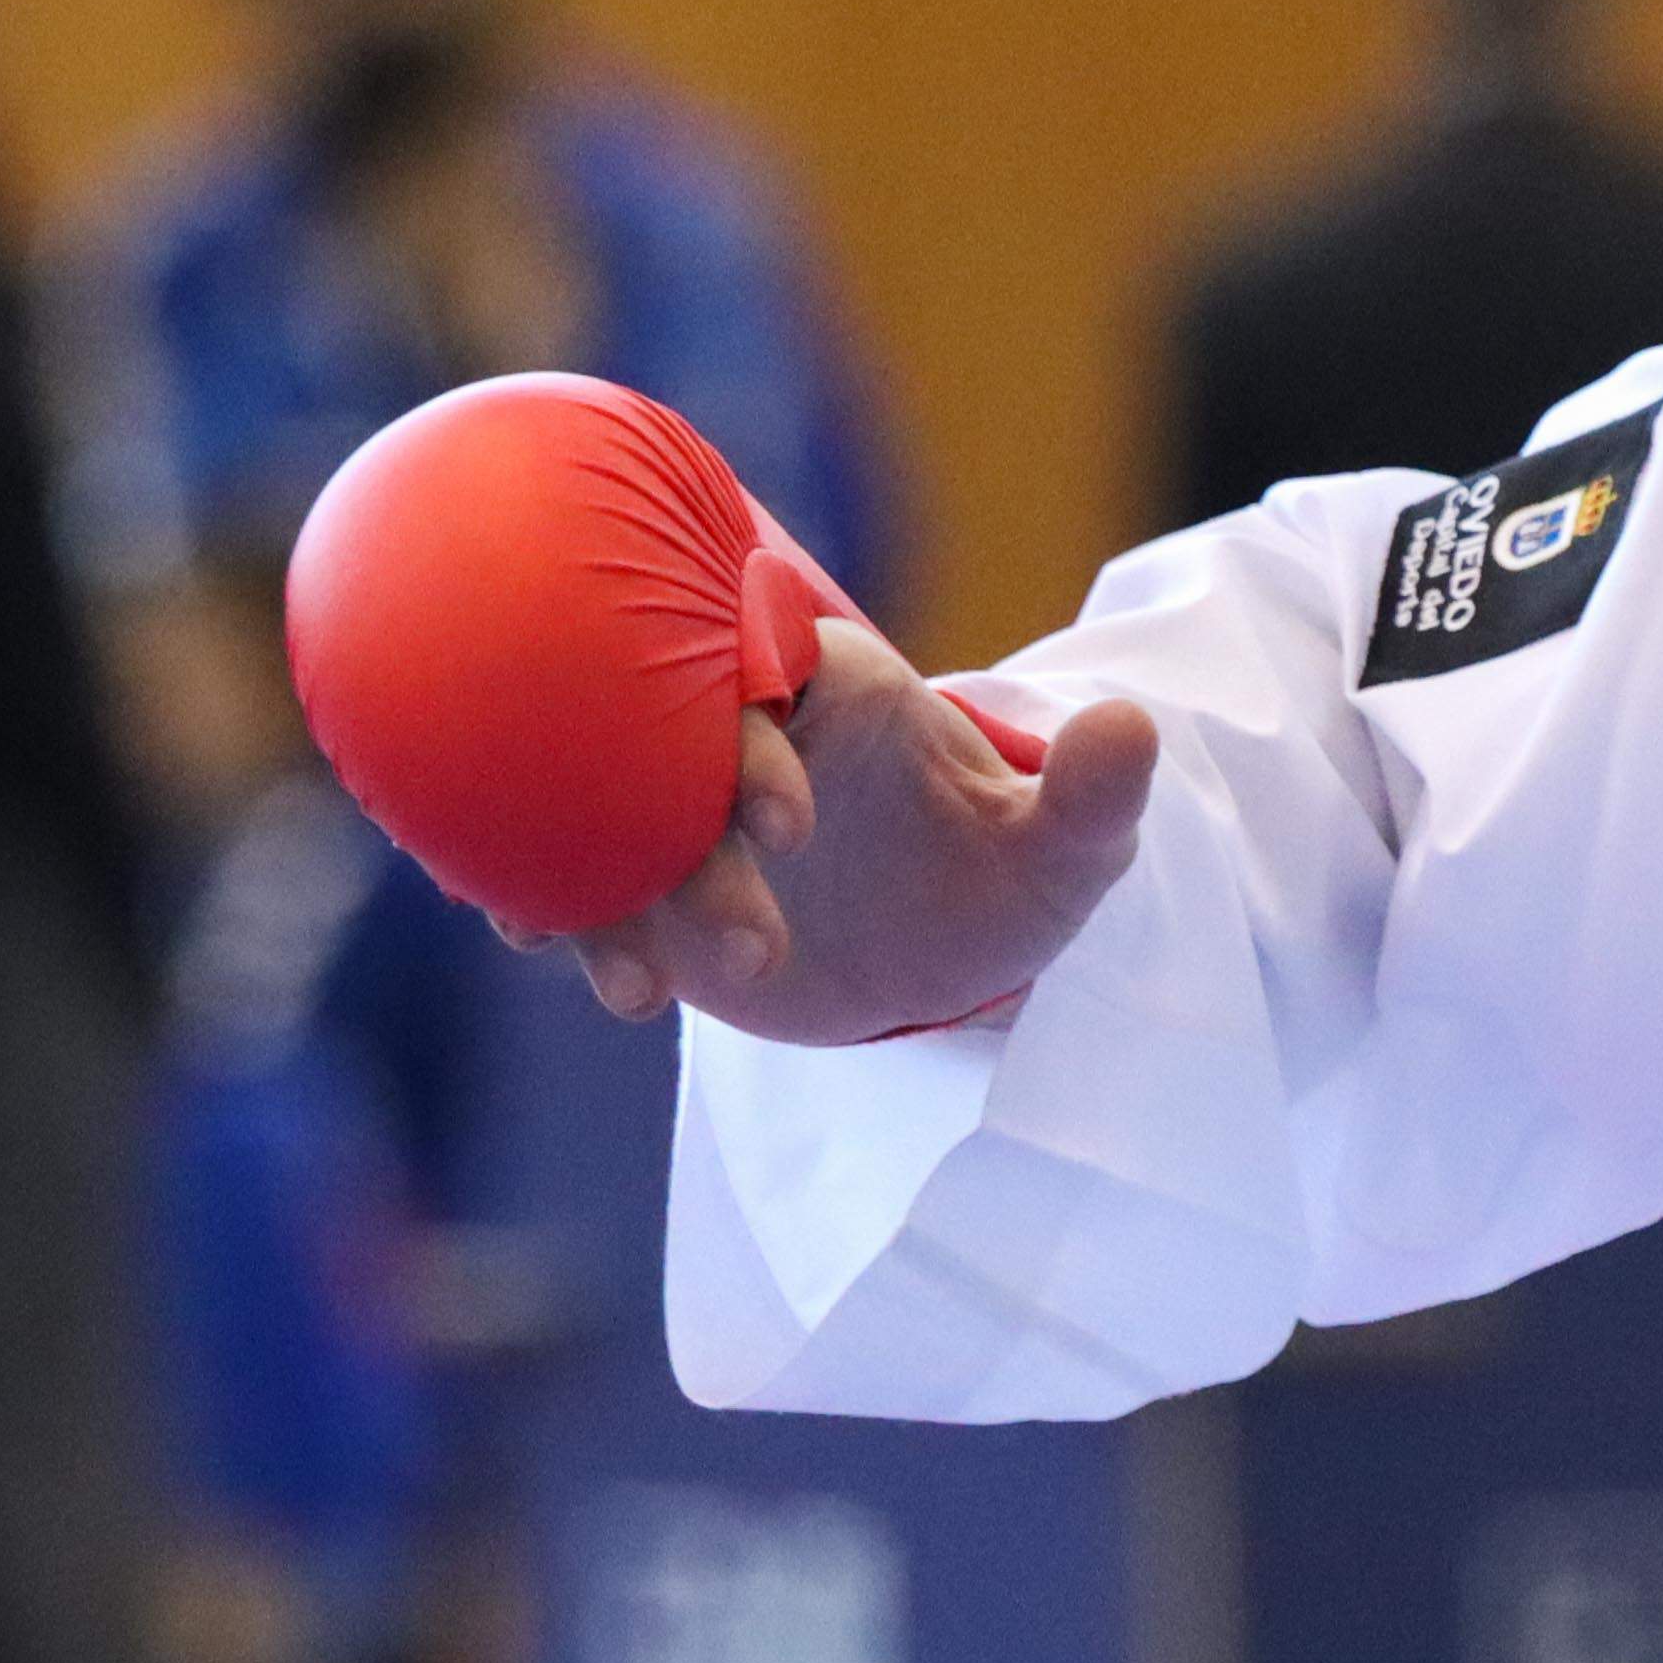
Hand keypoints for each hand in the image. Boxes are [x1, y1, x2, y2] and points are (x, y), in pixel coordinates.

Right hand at [519, 616, 1159, 1048]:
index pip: (766, 668)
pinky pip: (564, 866)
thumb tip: (1134, 726)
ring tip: (637, 994)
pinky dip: (539, 893)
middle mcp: (735, 723)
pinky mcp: (633, 874)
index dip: (762, 737)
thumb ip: (1092, 799)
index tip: (794, 824)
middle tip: (754, 953)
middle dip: (687, 842)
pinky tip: (527, 938)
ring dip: (601, 890)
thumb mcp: (1062, 852)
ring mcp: (673, 800)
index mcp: (829, 678)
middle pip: (668, 744)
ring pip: (603, 814)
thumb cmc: (998, 874)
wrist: (934, 954)